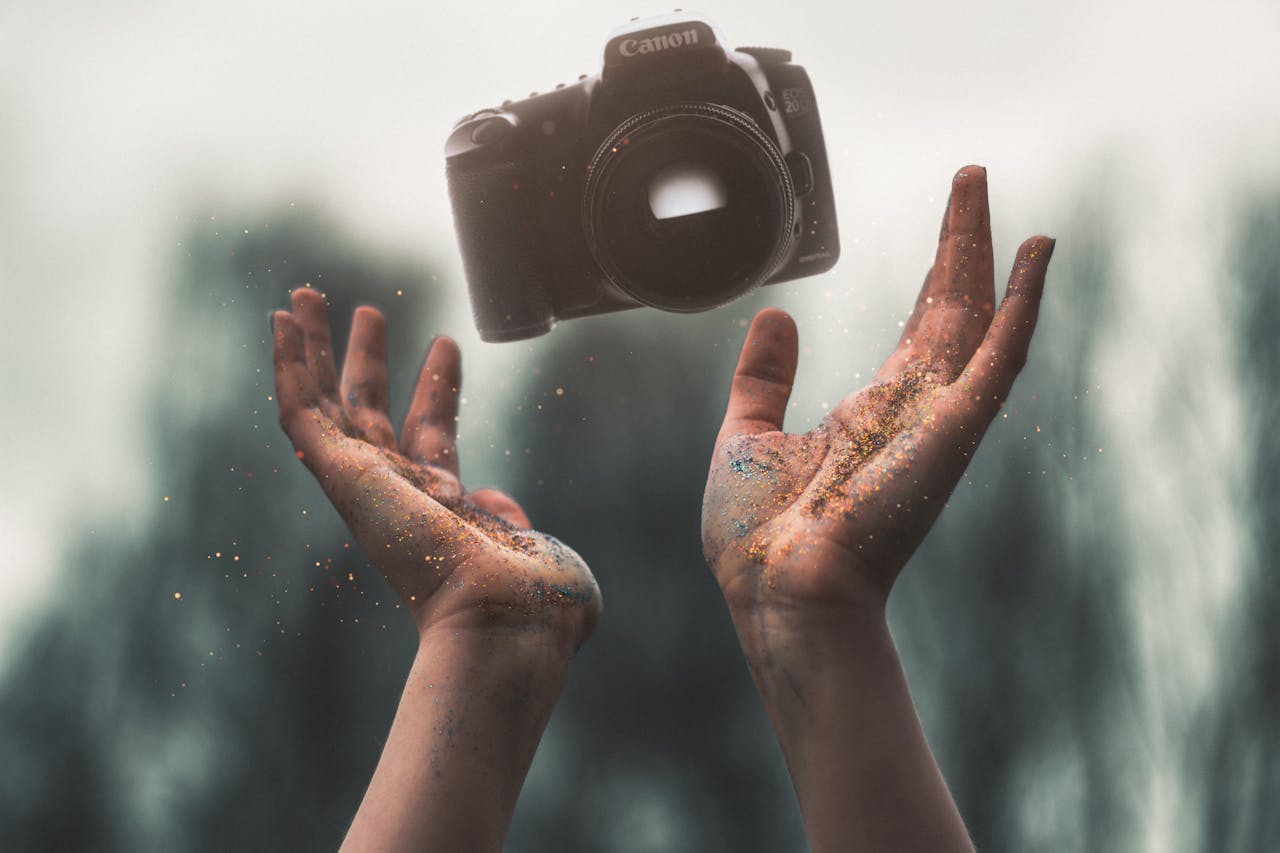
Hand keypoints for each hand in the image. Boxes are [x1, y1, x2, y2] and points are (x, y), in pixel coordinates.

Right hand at [271, 289, 599, 645]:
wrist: (510, 614)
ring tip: (305, 294)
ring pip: (323, 404)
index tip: (446, 343)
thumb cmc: (538, 600)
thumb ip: (514, 525)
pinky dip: (286, 365)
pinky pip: (300, 411)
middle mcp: (397, 495)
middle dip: (364, 362)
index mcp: (443, 509)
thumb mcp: (535, 550)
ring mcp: (365, 484)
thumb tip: (500, 508)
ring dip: (311, 348)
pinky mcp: (341, 475)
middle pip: (369, 413)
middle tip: (367, 311)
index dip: (438, 387)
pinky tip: (279, 322)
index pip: (432, 434)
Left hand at [703, 166, 1053, 615]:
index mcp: (872, 414)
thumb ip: (766, 377)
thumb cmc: (759, 538)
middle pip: (951, 309)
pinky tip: (1035, 255)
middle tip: (971, 179)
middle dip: (960, 244)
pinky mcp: (950, 433)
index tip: (949, 230)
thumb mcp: (748, 435)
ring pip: (975, 320)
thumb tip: (777, 315)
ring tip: (988, 193)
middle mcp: (914, 411)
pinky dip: (1022, 306)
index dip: (935, 277)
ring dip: (987, 255)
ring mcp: (937, 420)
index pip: (918, 330)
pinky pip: (998, 361)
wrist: (774, 594)